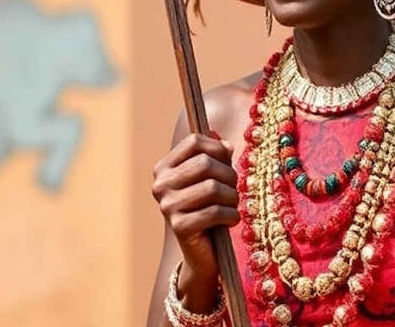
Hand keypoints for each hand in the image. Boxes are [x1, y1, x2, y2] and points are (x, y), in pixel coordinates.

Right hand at [152, 132, 238, 281]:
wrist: (202, 252)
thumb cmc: (209, 208)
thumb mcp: (212, 178)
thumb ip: (217, 157)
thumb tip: (225, 144)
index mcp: (164, 168)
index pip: (194, 142)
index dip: (217, 148)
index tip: (227, 162)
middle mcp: (161, 185)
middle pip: (205, 163)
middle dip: (229, 176)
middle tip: (233, 189)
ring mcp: (167, 206)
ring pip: (213, 188)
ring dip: (232, 197)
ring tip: (232, 206)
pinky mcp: (179, 226)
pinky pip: (215, 212)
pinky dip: (231, 215)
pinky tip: (231, 220)